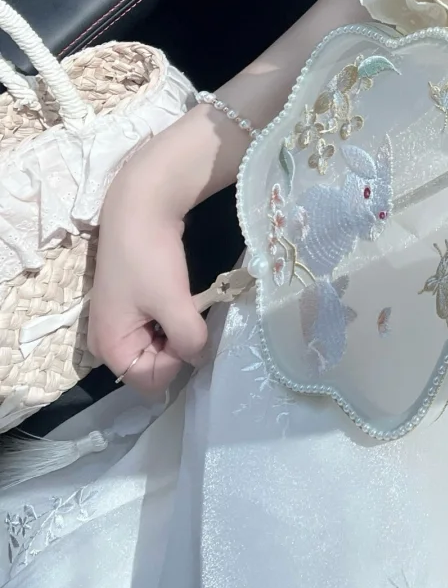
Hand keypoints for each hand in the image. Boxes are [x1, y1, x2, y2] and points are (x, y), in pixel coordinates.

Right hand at [88, 181, 207, 394]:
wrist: (139, 207)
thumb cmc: (150, 257)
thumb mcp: (173, 302)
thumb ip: (189, 339)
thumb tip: (199, 357)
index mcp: (110, 347)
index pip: (151, 380)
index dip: (175, 361)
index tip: (185, 328)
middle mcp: (109, 341)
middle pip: (154, 366)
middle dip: (178, 346)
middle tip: (187, 313)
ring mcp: (120, 323)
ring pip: (160, 346)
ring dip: (179, 329)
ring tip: (184, 302)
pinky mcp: (132, 306)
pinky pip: (159, 327)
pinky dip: (174, 316)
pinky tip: (180, 296)